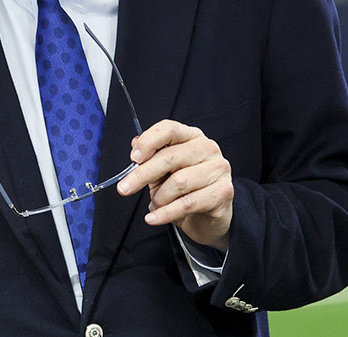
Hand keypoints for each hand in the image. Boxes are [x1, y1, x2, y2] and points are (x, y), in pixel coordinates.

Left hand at [116, 120, 233, 251]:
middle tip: (124, 188)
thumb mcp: (163, 172)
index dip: (148, 141)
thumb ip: (151, 158)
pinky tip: (154, 218)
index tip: (133, 158)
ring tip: (154, 206)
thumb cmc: (185, 189)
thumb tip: (135, 144)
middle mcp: (207, 148)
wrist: (209, 217)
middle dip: (142, 174)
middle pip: (170, 157)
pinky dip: (166, 213)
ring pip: (179, 182)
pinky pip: (188, 203)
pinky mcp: (224, 192)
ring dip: (159, 198)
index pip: (169, 129)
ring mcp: (218, 169)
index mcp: (191, 136)